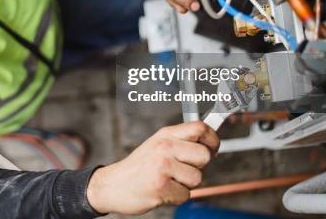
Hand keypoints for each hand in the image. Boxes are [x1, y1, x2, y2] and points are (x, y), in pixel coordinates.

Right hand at [86, 121, 218, 214]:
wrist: (113, 185)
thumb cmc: (138, 168)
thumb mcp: (157, 145)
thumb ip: (181, 142)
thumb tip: (209, 144)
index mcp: (166, 134)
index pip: (200, 128)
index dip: (213, 139)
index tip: (213, 148)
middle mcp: (165, 146)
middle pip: (204, 155)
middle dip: (199, 167)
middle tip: (183, 169)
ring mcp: (162, 165)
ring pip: (197, 178)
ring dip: (186, 184)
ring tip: (169, 180)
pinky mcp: (161, 186)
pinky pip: (186, 195)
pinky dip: (176, 196)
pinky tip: (162, 189)